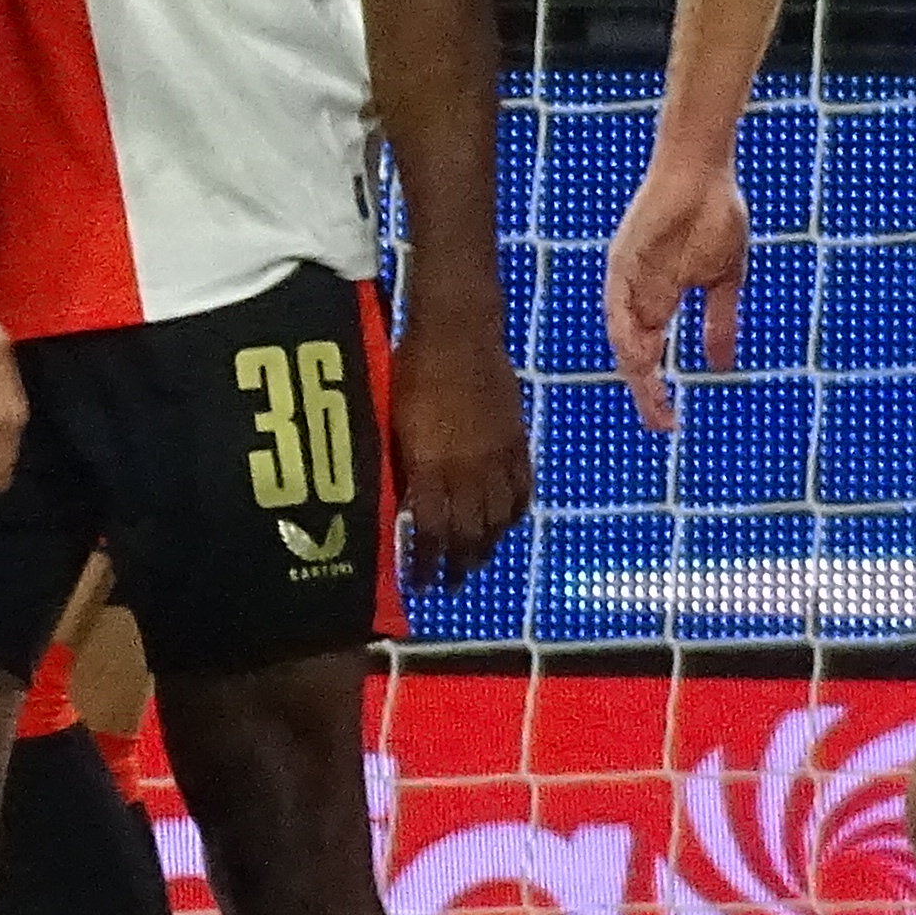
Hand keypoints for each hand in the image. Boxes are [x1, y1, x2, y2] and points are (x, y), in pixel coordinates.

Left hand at [390, 297, 532, 588]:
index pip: (431, 531)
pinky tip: (506, 522)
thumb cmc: (411, 368)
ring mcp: (498, 455)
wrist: (458, 330)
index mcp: (432, 466)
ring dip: (487, 546)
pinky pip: (522, 488)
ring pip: (499, 517)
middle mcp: (469, 469)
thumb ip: (401, 467)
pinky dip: (514, 512)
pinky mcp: (518, 440)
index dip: (425, 563)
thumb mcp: (392, 422)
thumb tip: (401, 506)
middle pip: (469, 533)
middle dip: (458, 564)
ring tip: (476, 562)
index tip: (416, 584)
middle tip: (448, 584)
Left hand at [600, 152, 748, 433]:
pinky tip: (639, 351)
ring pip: (621, 332)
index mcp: (659, 301)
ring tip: (650, 394)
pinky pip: (617, 300)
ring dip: (634, 365)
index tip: (669, 422)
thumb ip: (718, 322)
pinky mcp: (624, 258)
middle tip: (660, 423)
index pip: (649, 356)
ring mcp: (628, 277)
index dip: (655, 390)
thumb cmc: (715, 216)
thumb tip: (720, 366)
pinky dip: (625, 328)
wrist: (705, 172)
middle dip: (644, 390)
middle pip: (632, 353)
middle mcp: (637, 294)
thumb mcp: (723, 280)